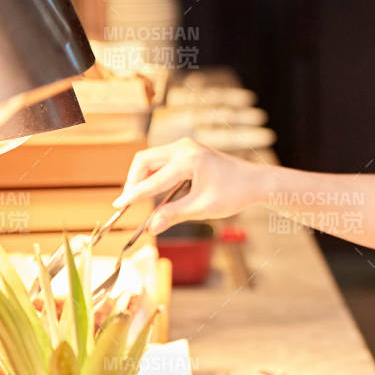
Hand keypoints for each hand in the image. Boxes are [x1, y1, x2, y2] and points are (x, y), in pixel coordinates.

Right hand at [113, 138, 259, 233]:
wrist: (256, 182)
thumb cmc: (234, 193)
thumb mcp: (202, 208)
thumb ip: (173, 215)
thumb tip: (150, 227)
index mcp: (189, 161)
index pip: (152, 180)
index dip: (133, 194)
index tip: (118, 206)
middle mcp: (185, 148)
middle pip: (144, 161)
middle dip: (134, 181)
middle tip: (128, 203)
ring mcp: (186, 146)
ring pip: (151, 158)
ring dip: (142, 176)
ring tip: (140, 198)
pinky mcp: (188, 150)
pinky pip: (161, 159)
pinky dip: (153, 173)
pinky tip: (154, 190)